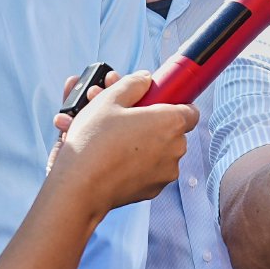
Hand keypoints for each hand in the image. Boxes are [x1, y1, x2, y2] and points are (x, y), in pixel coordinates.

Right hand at [46, 71, 197, 217]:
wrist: (79, 187)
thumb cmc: (94, 141)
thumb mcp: (109, 99)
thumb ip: (132, 84)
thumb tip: (145, 79)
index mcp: (172, 122)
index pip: (190, 109)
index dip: (173, 103)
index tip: (156, 102)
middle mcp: (176, 148)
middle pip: (171, 129)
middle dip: (150, 122)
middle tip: (125, 117)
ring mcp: (166, 171)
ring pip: (158, 149)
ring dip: (141, 142)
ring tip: (112, 138)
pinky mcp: (153, 189)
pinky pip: (149, 168)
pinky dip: (136, 162)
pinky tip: (113, 156)